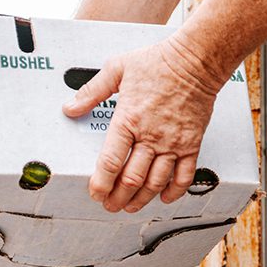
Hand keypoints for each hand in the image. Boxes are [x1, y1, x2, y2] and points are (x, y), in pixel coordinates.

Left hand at [62, 35, 220, 213]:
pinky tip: (164, 197)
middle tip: (109, 205)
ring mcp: (172, 143)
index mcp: (129, 119)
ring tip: (130, 206)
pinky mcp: (191, 144)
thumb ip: (91, 91)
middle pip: (131, 179)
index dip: (101, 183)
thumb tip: (70, 107)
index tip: (95, 193)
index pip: (111, 162)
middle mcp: (151, 136)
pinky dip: (173, 192)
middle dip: (117, 198)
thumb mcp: (117, 69)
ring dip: (141, 199)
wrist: (196, 60)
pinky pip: (184, 176)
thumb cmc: (159, 62)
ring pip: (155, 182)